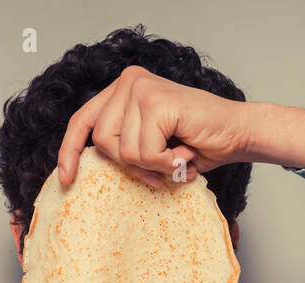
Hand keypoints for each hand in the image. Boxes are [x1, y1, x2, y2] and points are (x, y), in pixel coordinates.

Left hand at [56, 64, 251, 186]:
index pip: (82, 120)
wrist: (238, 133)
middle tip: (162, 166)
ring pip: (123, 151)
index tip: (67, 179)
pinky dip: (166, 163)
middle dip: (131, 164)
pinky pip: (145, 152)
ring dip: (153, 165)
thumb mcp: (149, 146)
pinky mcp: (156, 102)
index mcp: (123, 89)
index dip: (70, 151)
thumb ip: (122, 146)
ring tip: (177, 156)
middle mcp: (129, 81)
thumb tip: (86, 166)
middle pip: (101, 142)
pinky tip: (184, 153)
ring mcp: (141, 88)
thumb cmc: (197, 143)